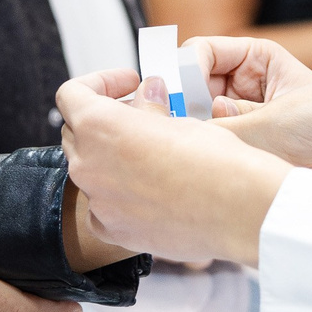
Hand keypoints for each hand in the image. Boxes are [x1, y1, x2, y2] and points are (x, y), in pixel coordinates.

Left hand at [57, 72, 290, 266]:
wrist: (239, 211)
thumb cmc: (214, 160)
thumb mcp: (179, 118)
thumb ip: (148, 108)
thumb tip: (146, 94)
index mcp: (99, 126)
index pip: (72, 94)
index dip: (100, 81)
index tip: (128, 84)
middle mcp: (88, 164)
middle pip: (76, 132)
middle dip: (104, 118)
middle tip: (141, 113)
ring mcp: (98, 201)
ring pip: (90, 169)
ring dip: (111, 155)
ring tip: (151, 151)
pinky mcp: (113, 230)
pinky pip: (101, 206)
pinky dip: (117, 194)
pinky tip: (147, 189)